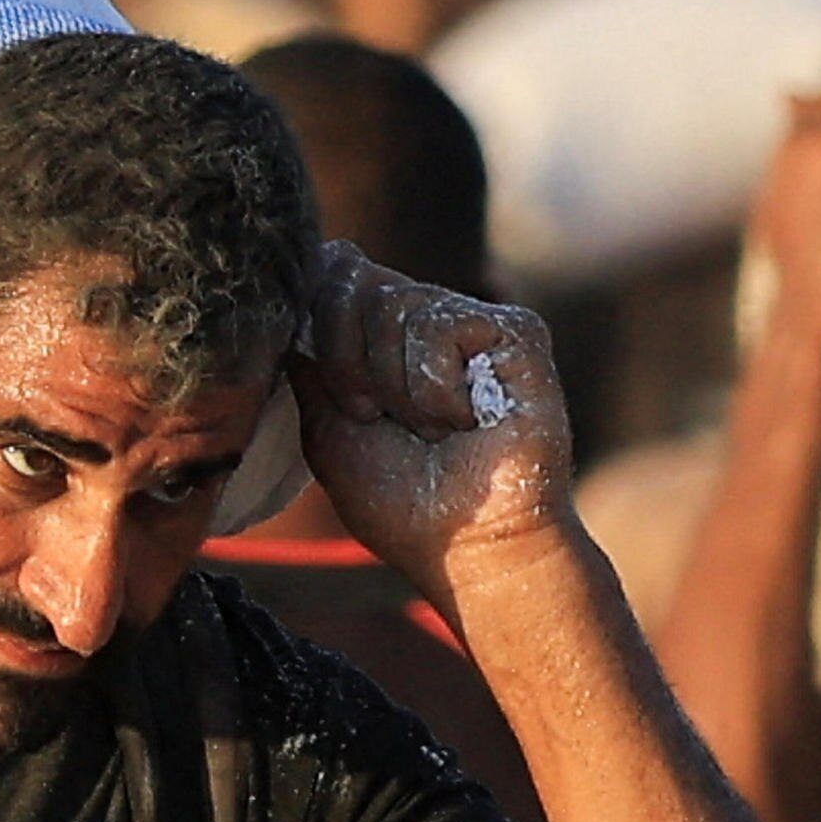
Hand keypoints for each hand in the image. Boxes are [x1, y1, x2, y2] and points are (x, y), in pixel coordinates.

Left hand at [293, 244, 575, 599]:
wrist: (471, 549)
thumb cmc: (403, 503)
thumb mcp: (328, 428)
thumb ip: (311, 356)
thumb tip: (304, 281)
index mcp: (385, 334)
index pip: (333, 273)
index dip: (320, 325)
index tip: (345, 399)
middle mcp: (430, 316)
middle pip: (353, 281)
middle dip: (348, 362)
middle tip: (380, 418)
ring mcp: (474, 321)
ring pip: (394, 303)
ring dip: (396, 388)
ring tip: (433, 430)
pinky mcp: (516, 331)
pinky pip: (441, 324)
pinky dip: (434, 389)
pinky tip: (464, 422)